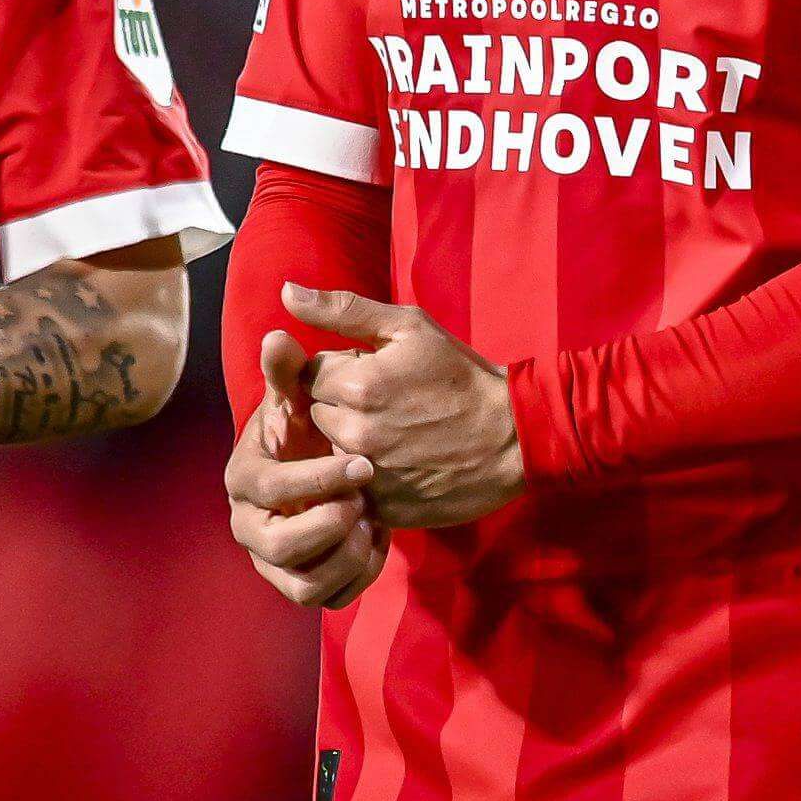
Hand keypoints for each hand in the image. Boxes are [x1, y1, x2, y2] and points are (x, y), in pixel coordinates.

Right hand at [226, 329, 387, 606]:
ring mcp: (275, 563)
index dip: (316, 478)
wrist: (340, 464)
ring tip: (373, 521)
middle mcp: (249, 526)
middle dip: (328, 525)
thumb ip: (289, 369)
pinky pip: (329, 598)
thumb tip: (276, 335)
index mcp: (243, 478)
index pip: (269, 487)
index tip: (363, 464)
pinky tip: (378, 540)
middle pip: (278, 547)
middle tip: (366, 502)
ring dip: (345, 556)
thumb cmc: (317, 424)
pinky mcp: (304, 585)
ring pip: (304, 586)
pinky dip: (358, 576)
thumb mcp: (305, 394)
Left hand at [294, 285, 525, 529]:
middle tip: (389, 405)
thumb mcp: (409, 328)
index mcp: (357, 384)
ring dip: (353, 442)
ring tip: (396, 434)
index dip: (343, 371)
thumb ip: (343, 310)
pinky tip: (402, 462)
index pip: (313, 375)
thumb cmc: (462, 376)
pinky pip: (354, 486)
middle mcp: (355, 432)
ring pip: (333, 452)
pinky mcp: (383, 508)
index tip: (375, 375)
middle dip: (343, 407)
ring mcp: (368, 474)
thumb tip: (286, 292)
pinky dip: (370, 476)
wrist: (514, 437)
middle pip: (319, 415)